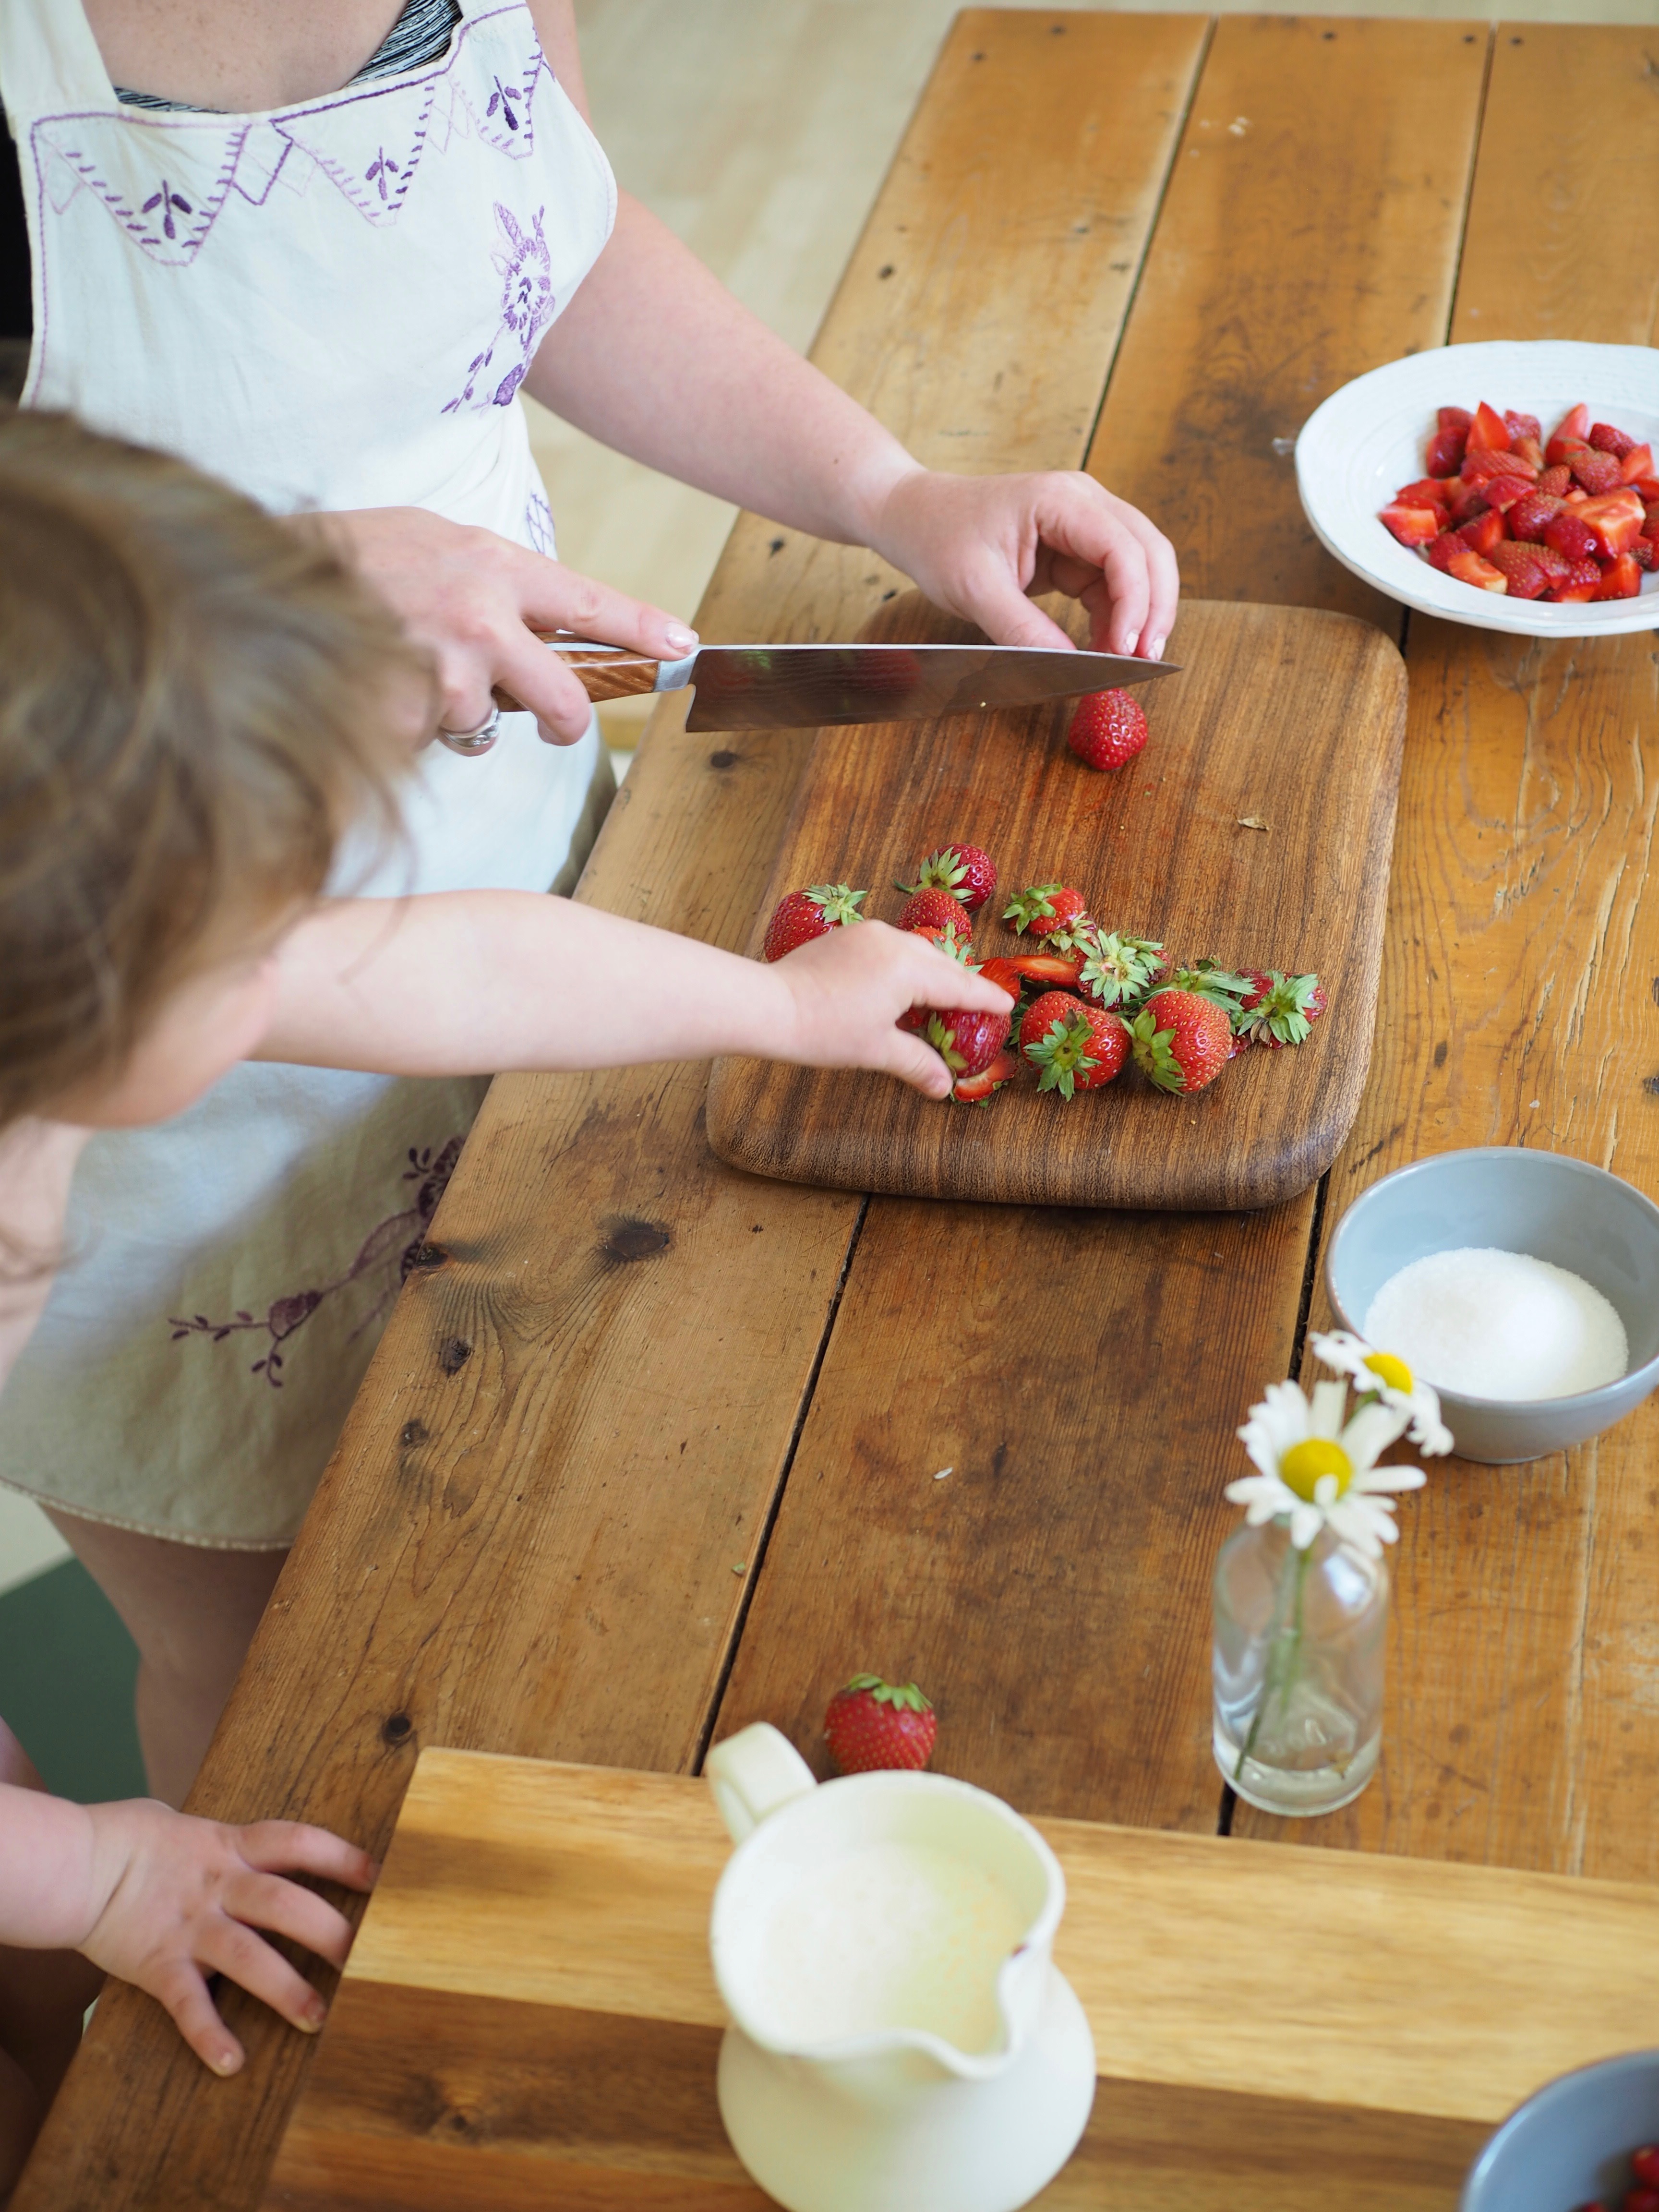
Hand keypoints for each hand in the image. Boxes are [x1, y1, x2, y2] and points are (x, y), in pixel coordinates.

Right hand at [78, 1801, 377, 2074]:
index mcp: (231, 1847)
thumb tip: (278, 1850)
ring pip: (247, 1955)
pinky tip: (231, 2062)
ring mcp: (189, 1925)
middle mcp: (218, 1885)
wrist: (79, 1863)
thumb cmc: (140, 1841)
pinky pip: (187, 2003)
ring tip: (319, 2018)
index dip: (341, 1858)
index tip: (381, 1877)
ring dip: (285, 1988)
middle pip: (284, 1903)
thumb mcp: (197, 1829)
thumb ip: (237, 1845)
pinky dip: (208, 2034)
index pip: (298, 1843)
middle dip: (329, 1931)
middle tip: (371, 1959)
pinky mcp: (158, 1963)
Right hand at [313, 507, 698, 745]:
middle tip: (551, 727)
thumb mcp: (436, 542)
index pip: (588, 604)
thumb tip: (542, 621)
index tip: (684, 648)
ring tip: (408, 671)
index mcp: (494, 568)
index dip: (643, 629)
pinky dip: (405, 725)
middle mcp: (479, 617)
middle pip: (562, 701)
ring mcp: (441, 669)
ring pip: (482, 728)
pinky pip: (427, 741)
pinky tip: (377, 685)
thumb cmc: (356, 559)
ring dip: (453, 715)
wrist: (269, 572)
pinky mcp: (403, 713)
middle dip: (564, 724)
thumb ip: (494, 582)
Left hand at [769, 922, 1014, 1098]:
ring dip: (932, 972)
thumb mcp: (877, 1051)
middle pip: (940, 964)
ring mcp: (868, 934)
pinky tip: (900, 985)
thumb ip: (917, 1063)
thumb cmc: (825, 1030)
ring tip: (942, 994)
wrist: (769, 1005)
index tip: (1006, 1004)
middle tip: (979, 1002)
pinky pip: (890, 947)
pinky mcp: (847, 936)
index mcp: (909, 969)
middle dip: (961, 984)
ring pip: (915, 951)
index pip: (959, 986)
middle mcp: (893, 942)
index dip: (984, 998)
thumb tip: (944, 1087)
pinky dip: (905, 965)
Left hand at [866, 467, 1178, 662]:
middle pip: (1149, 551)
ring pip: (1139, 568)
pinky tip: (1106, 647)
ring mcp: (1083, 524)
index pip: (1123, 547)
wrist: (915, 520)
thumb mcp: (974, 589)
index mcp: (1061, 499)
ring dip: (1139, 614)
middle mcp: (1084, 503)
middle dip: (1154, 607)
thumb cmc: (938, 539)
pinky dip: (1116, 616)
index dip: (1136, 600)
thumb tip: (1071, 667)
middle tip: (1145, 660)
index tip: (1126, 650)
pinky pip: (1112, 583)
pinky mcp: (1075, 550)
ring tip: (1125, 661)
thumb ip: (1022, 628)